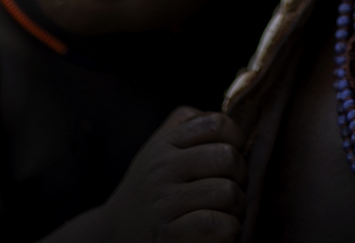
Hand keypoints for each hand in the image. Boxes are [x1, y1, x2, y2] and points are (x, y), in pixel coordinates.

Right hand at [108, 107, 245, 242]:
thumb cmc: (152, 189)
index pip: (217, 124)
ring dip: (237, 208)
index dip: (236, 139)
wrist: (114, 233)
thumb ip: (191, 125)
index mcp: (164, 143)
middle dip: (240, 177)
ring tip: (226, 212)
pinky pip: (216, 225)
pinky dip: (229, 230)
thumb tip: (230, 123)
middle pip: (228, 158)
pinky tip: (221, 231)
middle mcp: (162, 169)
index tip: (233, 154)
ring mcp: (164, 202)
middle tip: (231, 189)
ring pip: (228, 193)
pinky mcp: (168, 235)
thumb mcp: (161, 149)